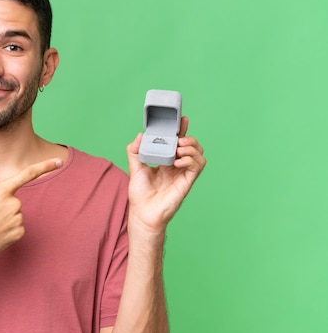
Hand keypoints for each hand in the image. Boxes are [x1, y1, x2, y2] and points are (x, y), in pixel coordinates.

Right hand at [0, 158, 62, 256]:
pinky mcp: (20, 232)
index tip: (58, 161)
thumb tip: (1, 188)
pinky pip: (17, 225)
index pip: (27, 174)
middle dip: (4, 205)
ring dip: (6, 217)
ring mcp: (18, 219)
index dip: (45, 166)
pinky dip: (9, 228)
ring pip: (16, 213)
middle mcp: (13, 203)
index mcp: (1, 190)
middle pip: (14, 200)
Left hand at [126, 116, 205, 233]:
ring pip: (199, 155)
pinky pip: (197, 167)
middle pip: (192, 146)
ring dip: (192, 148)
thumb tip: (140, 135)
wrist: (143, 213)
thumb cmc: (140, 194)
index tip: (183, 120)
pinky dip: (191, 160)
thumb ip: (135, 150)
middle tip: (179, 139)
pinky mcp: (187, 182)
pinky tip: (179, 161)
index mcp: (166, 161)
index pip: (178, 142)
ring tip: (179, 149)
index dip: (182, 130)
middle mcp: (177, 166)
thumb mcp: (134, 167)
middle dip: (189, 138)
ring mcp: (183, 174)